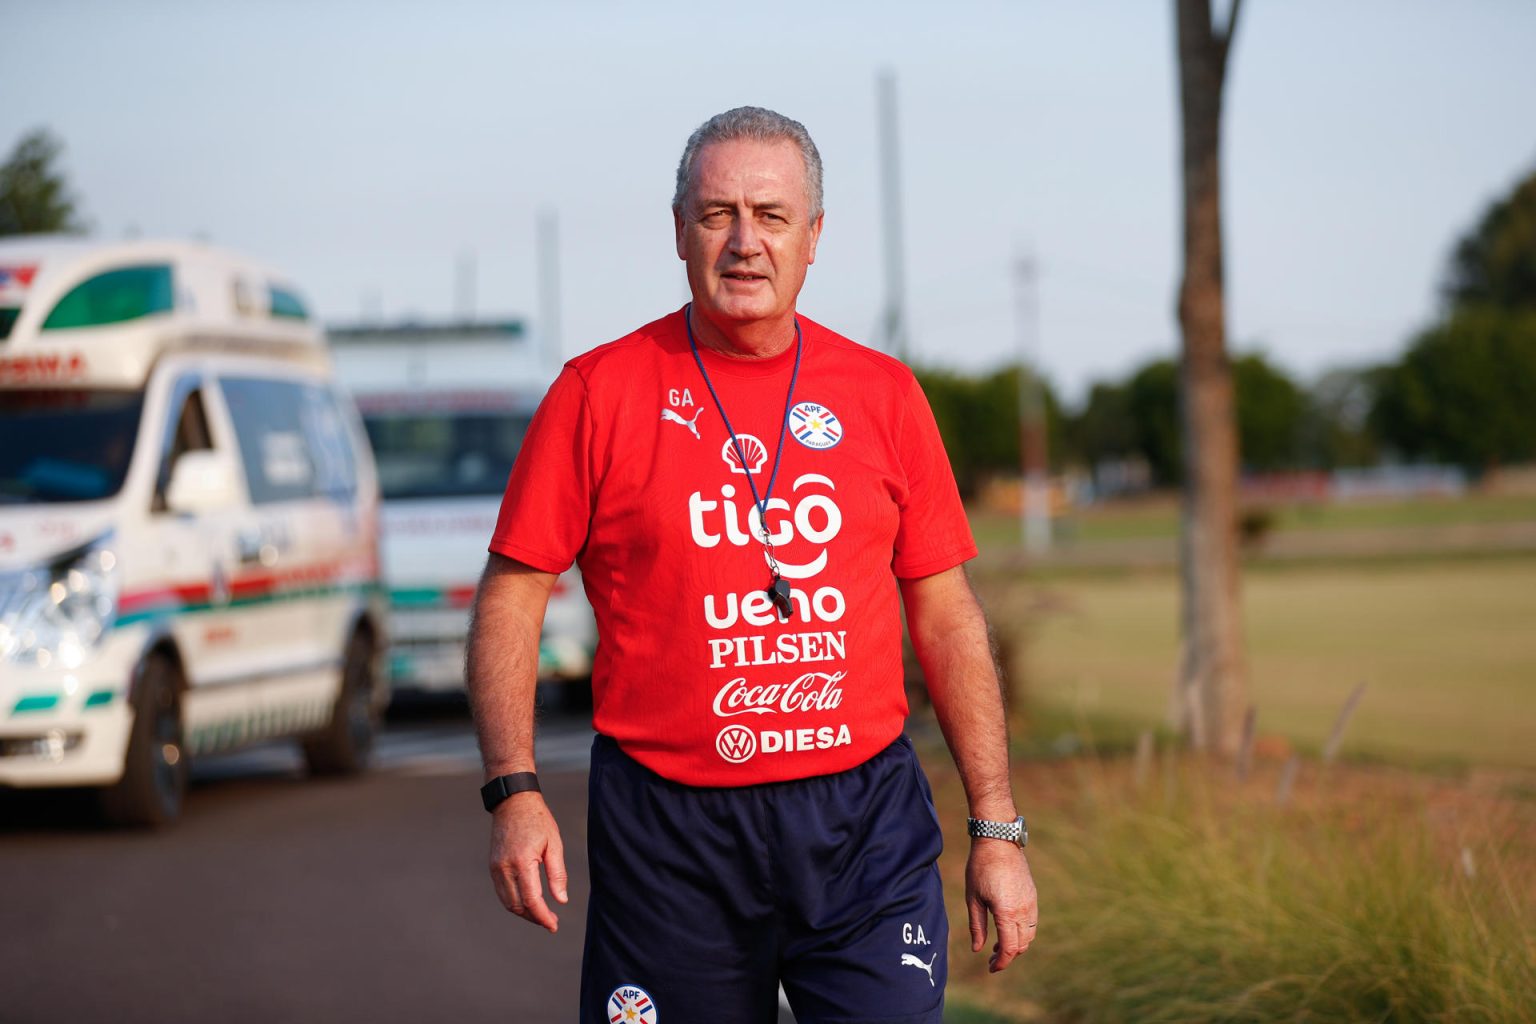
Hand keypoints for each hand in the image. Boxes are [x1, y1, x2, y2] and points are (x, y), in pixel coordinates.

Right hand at [488, 791, 568, 932]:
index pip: (531, 899)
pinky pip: (502, 892)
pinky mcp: (493, 866)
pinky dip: (514, 902)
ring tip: (542, 915)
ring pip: (507, 902)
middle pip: (517, 905)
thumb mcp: (554, 843)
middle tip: (551, 922)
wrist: (513, 801)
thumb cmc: (538, 820)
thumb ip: (557, 874)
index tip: (554, 925)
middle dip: (534, 918)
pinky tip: (528, 902)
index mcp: (522, 862)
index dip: (543, 916)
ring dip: (524, 912)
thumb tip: (561, 900)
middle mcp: (504, 868)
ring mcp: (496, 868)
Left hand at [965, 839, 1037, 972]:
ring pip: (1029, 934)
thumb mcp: (973, 898)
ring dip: (1017, 944)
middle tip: (992, 959)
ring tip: (999, 945)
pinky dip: (1022, 931)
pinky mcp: (1032, 895)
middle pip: (1022, 945)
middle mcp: (1023, 910)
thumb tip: (977, 949)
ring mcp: (1031, 903)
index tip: (991, 968)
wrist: (998, 841)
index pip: (1010, 948)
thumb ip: (977, 926)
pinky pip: (1032, 921)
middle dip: (1008, 956)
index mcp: (1007, 913)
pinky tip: (1008, 928)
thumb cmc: (980, 868)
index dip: (1002, 962)